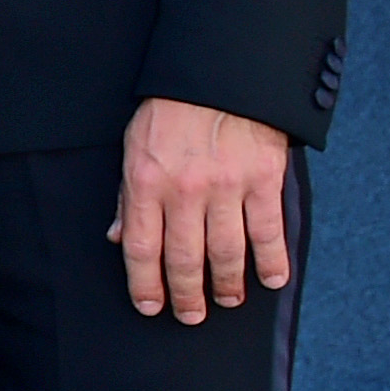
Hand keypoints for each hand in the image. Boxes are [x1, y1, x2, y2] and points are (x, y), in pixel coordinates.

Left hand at [111, 95, 291, 320]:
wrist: (221, 75)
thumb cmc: (171, 111)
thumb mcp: (134, 147)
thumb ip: (127, 196)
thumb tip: (117, 238)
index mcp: (146, 183)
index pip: (140, 247)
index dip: (145, 284)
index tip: (151, 307)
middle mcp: (184, 190)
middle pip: (183, 258)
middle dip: (186, 294)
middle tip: (190, 315)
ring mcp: (226, 186)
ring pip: (226, 251)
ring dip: (227, 284)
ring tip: (226, 299)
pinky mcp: (263, 179)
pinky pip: (268, 230)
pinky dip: (271, 260)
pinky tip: (271, 278)